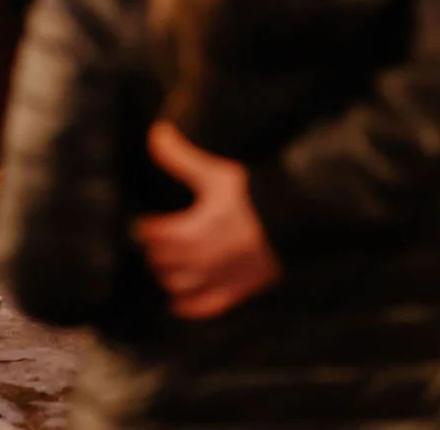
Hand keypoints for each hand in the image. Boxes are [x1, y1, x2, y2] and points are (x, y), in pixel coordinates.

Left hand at [131, 122, 281, 319]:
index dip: (144, 229)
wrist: (297, 222)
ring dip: (166, 277)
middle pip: (162, 262)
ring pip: (178, 286)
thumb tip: (157, 132)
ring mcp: (219, 277)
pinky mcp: (238, 289)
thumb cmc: (254, 196)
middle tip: (151, 243)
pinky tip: (176, 304)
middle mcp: (201, 259)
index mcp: (192, 230)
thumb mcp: (215, 174)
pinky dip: (188, 307)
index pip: (154, 235)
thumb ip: (181, 157)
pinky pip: (206, 306)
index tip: (142, 222)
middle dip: (153, 252)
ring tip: (162, 267)